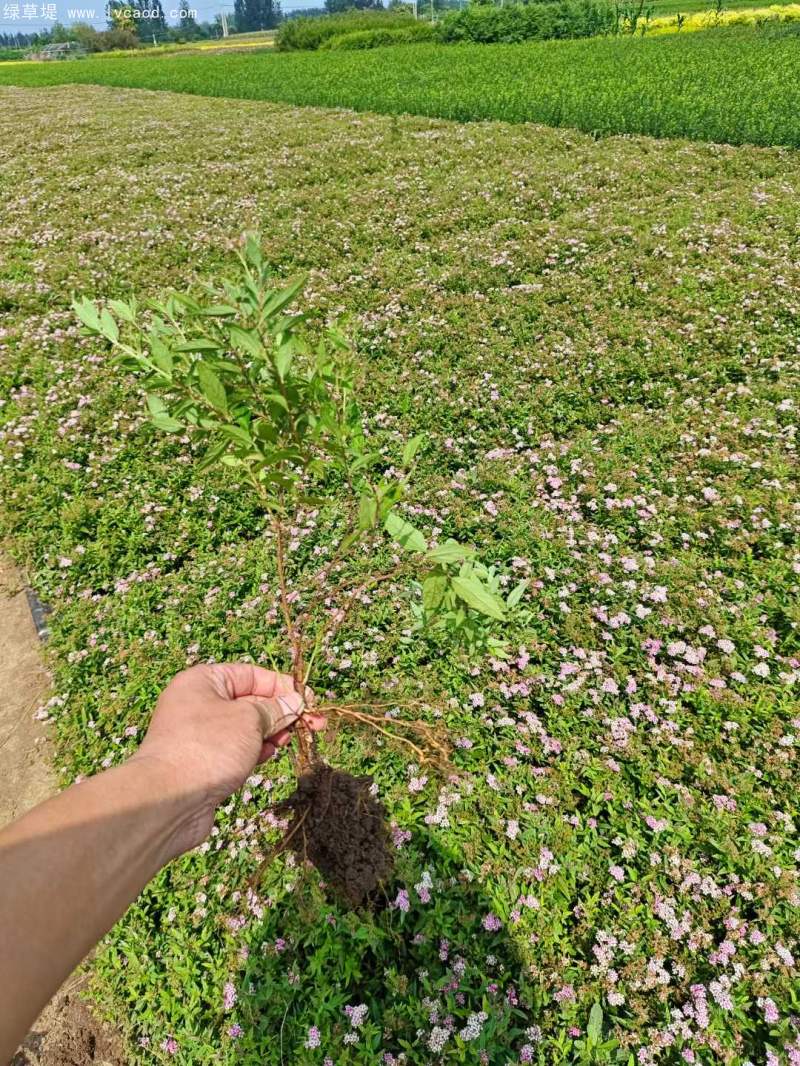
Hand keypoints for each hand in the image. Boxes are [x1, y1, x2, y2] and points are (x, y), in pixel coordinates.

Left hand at [131, 663, 324, 855]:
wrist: (167, 800)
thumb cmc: (208, 747)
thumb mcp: (250, 719)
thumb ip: (275, 708)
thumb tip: (295, 702)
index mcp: (203, 681)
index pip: (252, 675)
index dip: (283, 686)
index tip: (309, 701)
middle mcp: (198, 703)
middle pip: (250, 701)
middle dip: (281, 712)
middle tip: (312, 725)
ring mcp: (199, 734)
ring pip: (245, 728)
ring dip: (270, 733)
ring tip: (287, 741)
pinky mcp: (203, 762)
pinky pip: (236, 749)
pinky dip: (254, 751)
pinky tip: (267, 756)